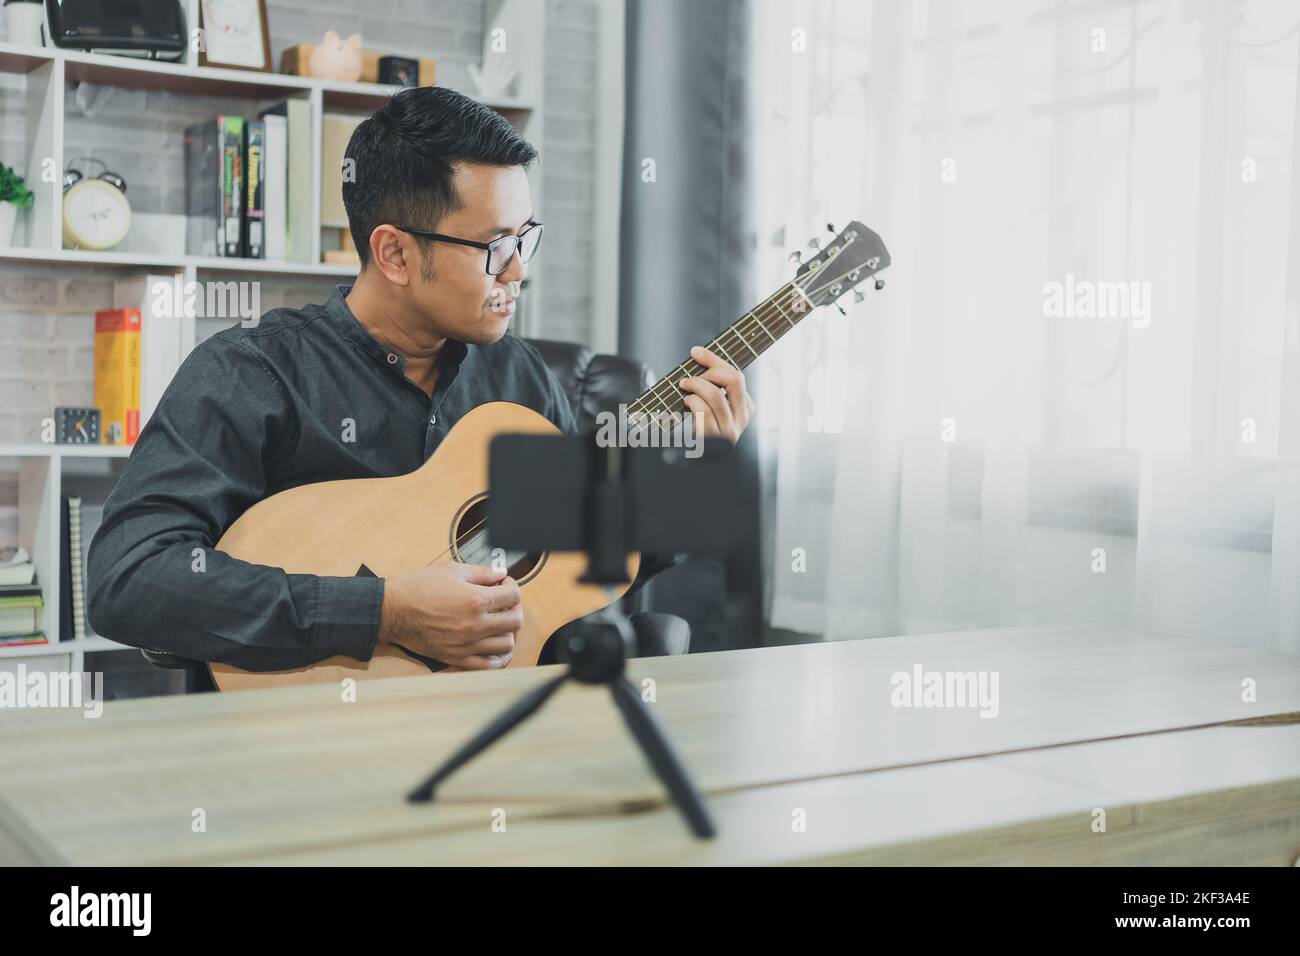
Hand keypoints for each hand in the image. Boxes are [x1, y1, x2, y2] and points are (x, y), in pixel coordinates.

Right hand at [379, 562, 521, 668]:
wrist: (391, 611)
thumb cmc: (417, 588)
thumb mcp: (450, 570)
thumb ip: (480, 572)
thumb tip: (500, 574)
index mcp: (474, 600)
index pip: (513, 596)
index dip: (512, 586)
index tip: (504, 584)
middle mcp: (474, 625)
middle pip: (515, 621)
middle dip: (514, 608)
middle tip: (504, 602)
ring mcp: (466, 645)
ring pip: (507, 644)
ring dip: (507, 631)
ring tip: (497, 622)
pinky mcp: (456, 658)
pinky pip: (489, 664)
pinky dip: (497, 656)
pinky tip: (492, 644)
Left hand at [678, 345, 754, 443]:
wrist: (696, 460)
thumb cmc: (701, 430)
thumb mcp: (713, 408)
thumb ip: (713, 387)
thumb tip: (699, 356)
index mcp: (745, 409)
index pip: (736, 376)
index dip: (715, 361)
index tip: (696, 352)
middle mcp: (741, 419)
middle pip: (734, 380)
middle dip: (710, 369)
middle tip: (691, 374)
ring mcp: (729, 430)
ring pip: (717, 395)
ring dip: (696, 384)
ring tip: (685, 385)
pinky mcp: (714, 438)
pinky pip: (704, 411)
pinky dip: (692, 400)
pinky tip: (687, 401)